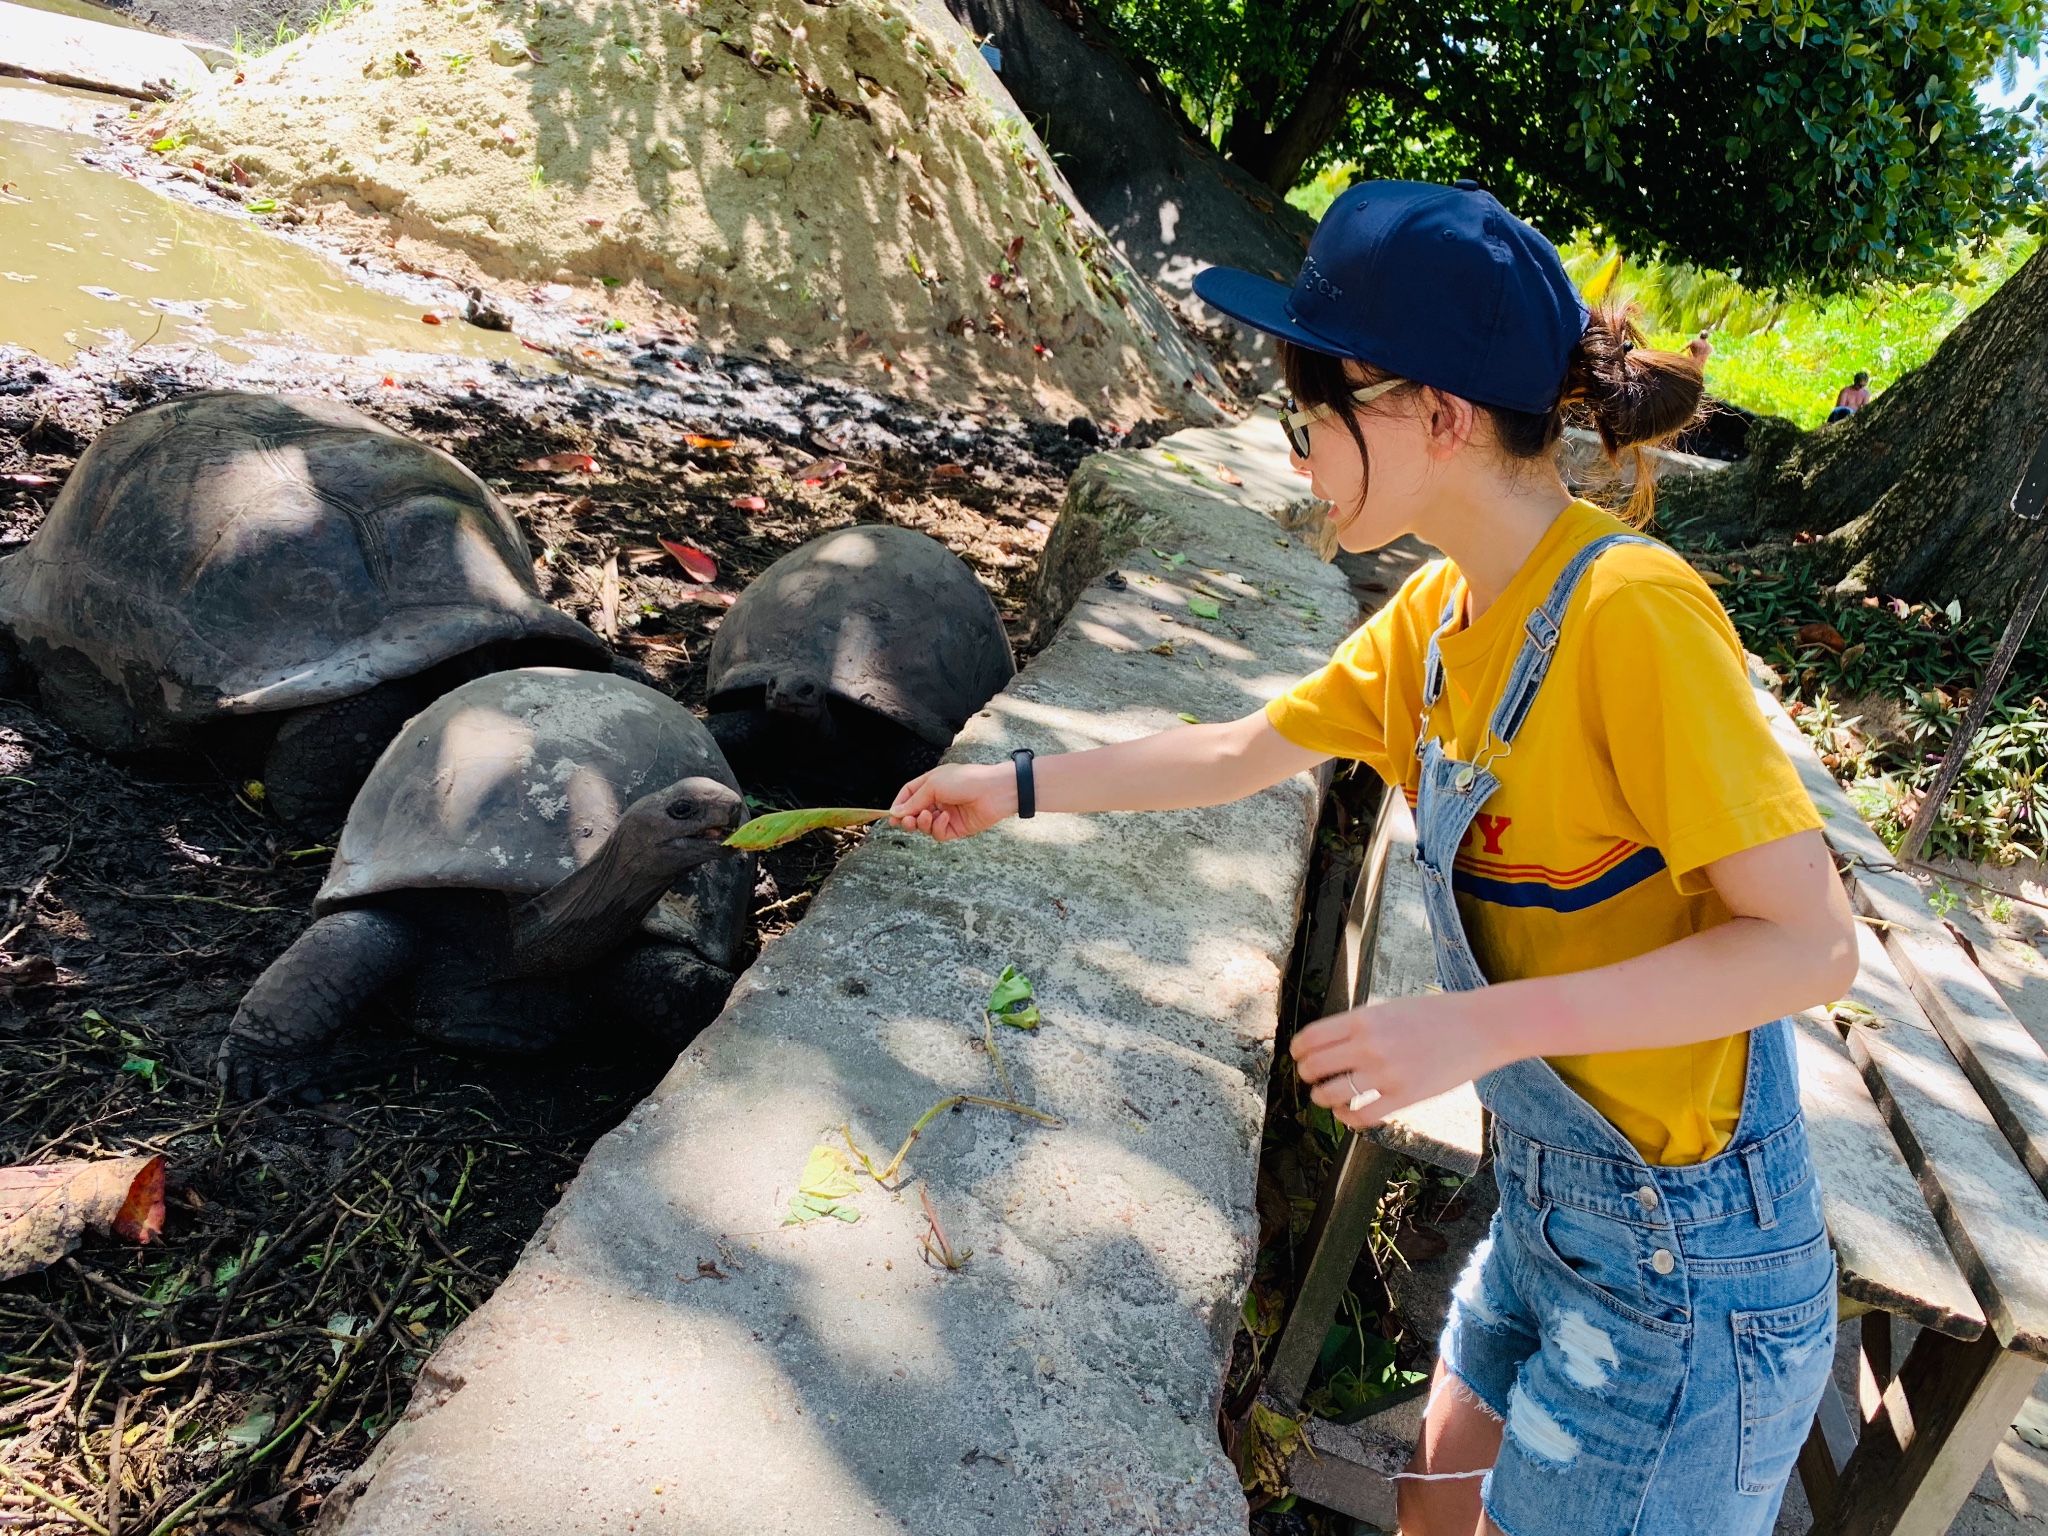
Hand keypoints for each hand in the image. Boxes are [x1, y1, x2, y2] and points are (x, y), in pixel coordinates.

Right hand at [889, 761, 1016, 840]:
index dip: (899, 805)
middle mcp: (938, 800)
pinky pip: (939, 834)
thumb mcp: (934, 785)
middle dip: (907, 819)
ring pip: (925, 826)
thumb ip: (914, 800)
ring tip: (926, 816)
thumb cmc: (966, 780)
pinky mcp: (957, 828)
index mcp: (932, 784)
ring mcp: (947, 815)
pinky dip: (938, 828)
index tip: (891, 816)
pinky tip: (946, 818)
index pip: (908, 795)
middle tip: (906, 822)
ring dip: (922, 823)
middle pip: (914, 814)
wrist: (994, 791)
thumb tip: (895, 813)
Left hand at [1291, 994, 1503, 1129]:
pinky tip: (1347, 1114)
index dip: (1298, 1051)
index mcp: (1363, 1019)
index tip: (1299, 1057)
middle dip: (1307, 1075)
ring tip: (1325, 1097)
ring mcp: (1386, 1073)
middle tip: (1312, 1078)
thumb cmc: (1436, 1015)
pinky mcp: (1405, 1097)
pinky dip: (1347, 1118)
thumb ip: (1360, 1025)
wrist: (1480, 1026)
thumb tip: (1330, 1042)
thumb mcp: (1389, 1009)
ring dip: (1321, 1098)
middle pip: (1314, 1067)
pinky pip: (1362, 1116)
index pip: (1311, 1038)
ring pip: (1331, 1095)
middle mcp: (1369, 1045)